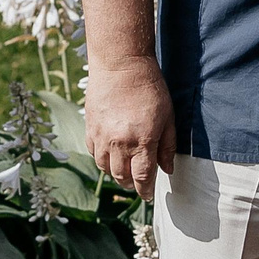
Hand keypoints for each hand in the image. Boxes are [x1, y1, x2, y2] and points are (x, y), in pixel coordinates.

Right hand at [87, 58, 175, 201]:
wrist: (120, 64)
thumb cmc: (149, 87)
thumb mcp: (168, 116)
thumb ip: (168, 146)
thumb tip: (168, 169)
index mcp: (142, 141)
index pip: (142, 177)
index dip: (145, 190)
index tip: (148, 195)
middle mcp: (119, 143)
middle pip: (122, 176)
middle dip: (131, 184)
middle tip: (138, 183)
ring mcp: (101, 136)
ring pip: (105, 168)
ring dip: (116, 174)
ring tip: (124, 170)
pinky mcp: (90, 127)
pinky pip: (93, 153)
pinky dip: (102, 159)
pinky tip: (111, 155)